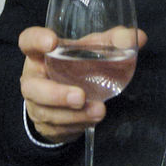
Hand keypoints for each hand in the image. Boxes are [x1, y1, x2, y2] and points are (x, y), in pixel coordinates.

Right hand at [18, 24, 147, 141]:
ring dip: (73, 114)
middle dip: (55, 94)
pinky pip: (57, 127)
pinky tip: (92, 120)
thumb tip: (137, 37)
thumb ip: (112, 42)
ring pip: (46, 112)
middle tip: (80, 96)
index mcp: (40, 54)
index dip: (36, 40)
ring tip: (98, 111)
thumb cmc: (74, 67)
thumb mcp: (91, 51)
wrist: (64, 100)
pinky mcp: (45, 124)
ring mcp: (36, 103)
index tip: (52, 41)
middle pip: (32, 87)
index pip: (28, 41)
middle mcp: (33, 78)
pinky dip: (76, 125)